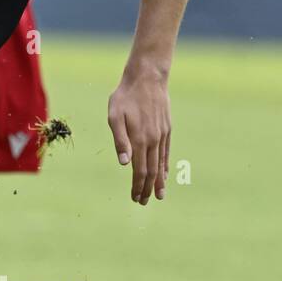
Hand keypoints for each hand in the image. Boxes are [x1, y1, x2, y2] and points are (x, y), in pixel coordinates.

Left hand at [107, 69, 170, 204]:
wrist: (147, 78)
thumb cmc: (125, 96)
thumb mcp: (115, 116)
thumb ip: (119, 140)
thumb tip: (125, 163)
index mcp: (139, 139)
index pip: (139, 170)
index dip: (138, 186)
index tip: (135, 198)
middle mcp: (153, 140)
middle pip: (152, 171)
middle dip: (147, 188)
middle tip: (143, 202)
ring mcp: (162, 135)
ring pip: (161, 164)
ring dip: (159, 181)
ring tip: (158, 195)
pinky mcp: (167, 129)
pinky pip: (167, 153)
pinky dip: (165, 166)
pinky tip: (165, 174)